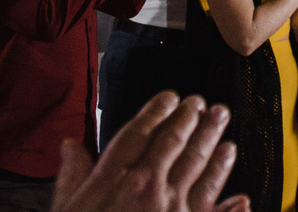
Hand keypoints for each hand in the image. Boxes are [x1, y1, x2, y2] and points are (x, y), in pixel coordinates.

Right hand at [50, 93, 249, 211]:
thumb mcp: (65, 210)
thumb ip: (71, 177)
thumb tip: (70, 146)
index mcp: (110, 181)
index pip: (137, 134)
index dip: (156, 111)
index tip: (170, 98)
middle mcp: (144, 187)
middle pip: (173, 142)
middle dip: (190, 118)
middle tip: (201, 102)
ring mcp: (171, 208)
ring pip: (197, 164)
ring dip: (211, 139)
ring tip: (221, 119)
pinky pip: (211, 199)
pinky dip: (224, 179)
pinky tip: (232, 164)